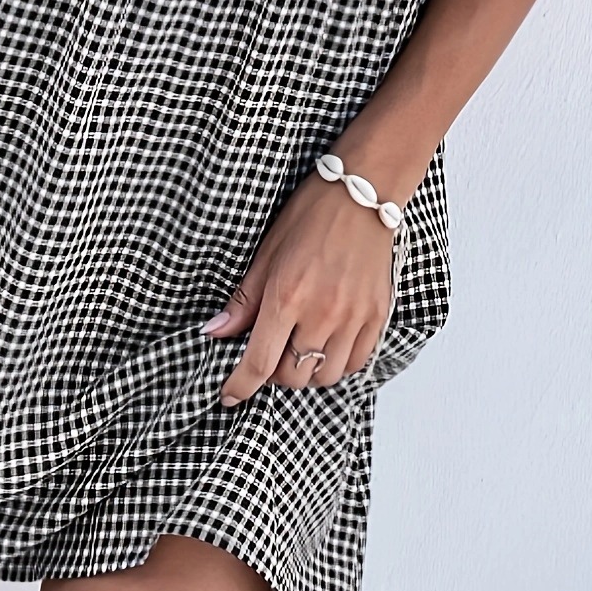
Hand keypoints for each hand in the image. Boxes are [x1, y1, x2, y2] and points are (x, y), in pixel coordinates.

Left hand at [202, 171, 399, 403]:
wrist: (362, 194)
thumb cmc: (311, 216)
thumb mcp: (266, 253)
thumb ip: (243, 301)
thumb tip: (215, 333)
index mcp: (287, 296)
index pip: (259, 363)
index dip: (240, 386)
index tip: (229, 396)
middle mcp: (322, 313)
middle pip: (293, 376)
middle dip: (275, 373)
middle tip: (269, 352)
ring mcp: (354, 318)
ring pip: (325, 377)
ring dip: (307, 372)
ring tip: (299, 348)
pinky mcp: (377, 317)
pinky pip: (356, 363)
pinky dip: (337, 364)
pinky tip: (327, 344)